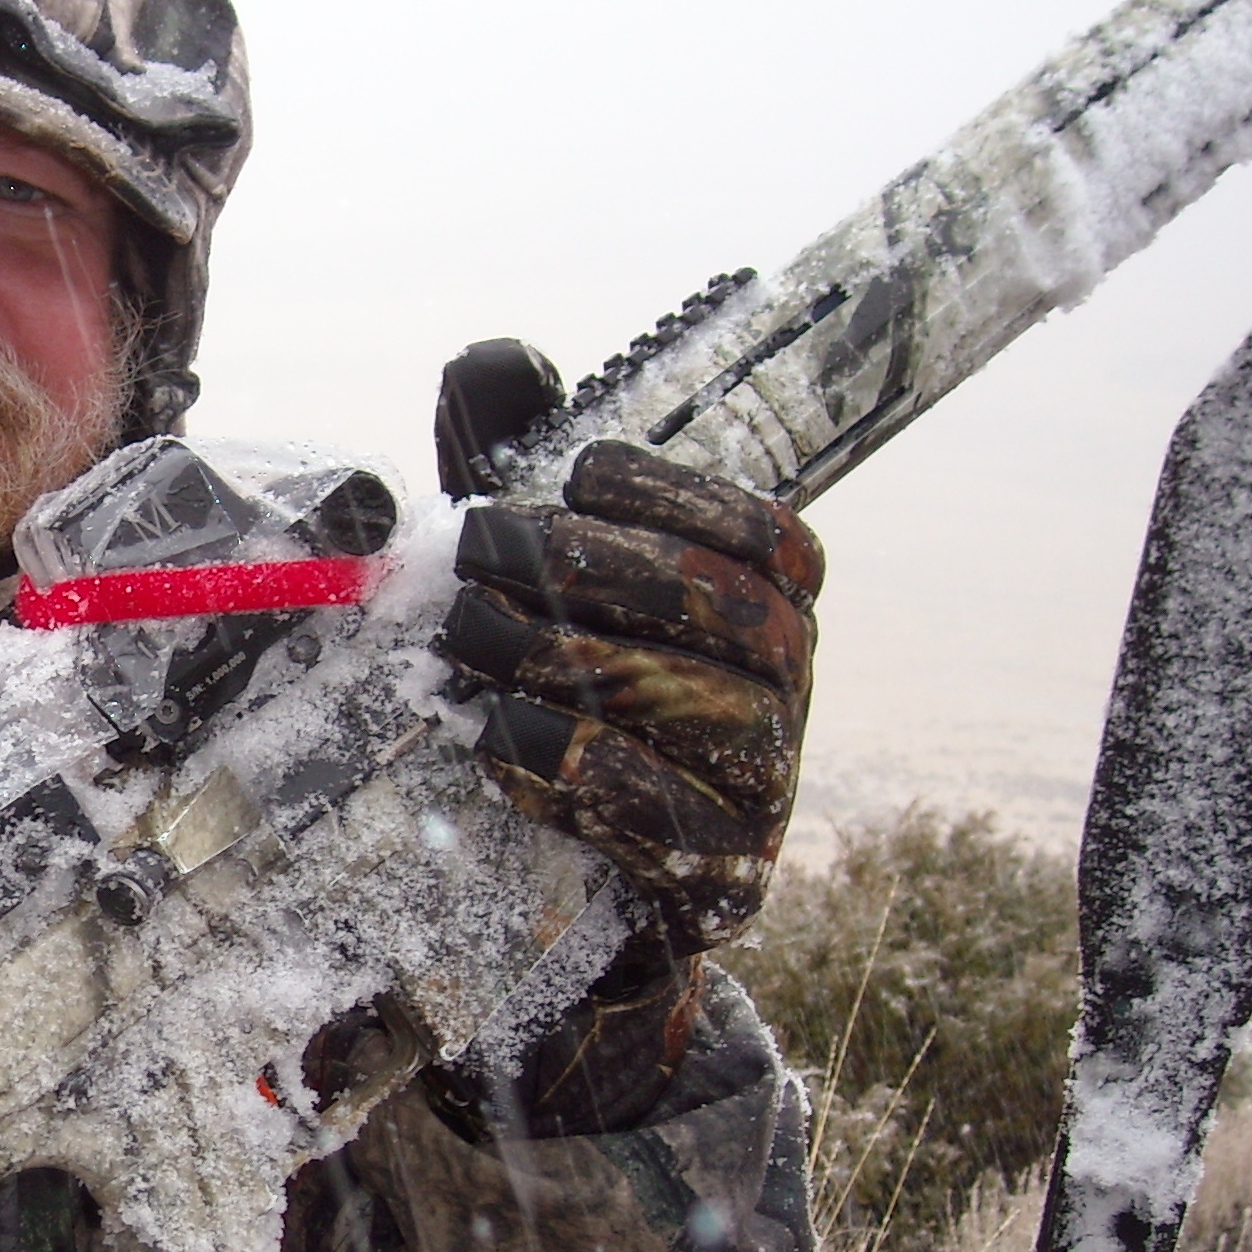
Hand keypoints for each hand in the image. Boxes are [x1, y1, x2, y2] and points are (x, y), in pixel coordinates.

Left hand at [441, 441, 821, 950]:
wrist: (561, 889)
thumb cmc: (553, 693)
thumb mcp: (530, 572)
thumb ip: (520, 464)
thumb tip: (493, 361)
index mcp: (771, 606)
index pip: (766, 536)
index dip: (677, 496)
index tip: (578, 475)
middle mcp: (787, 693)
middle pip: (725, 611)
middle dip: (591, 569)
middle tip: (478, 551)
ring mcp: (763, 791)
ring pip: (684, 706)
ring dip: (560, 661)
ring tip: (464, 640)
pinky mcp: (717, 880)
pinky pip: (655, 813)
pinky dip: (566, 766)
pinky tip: (494, 738)